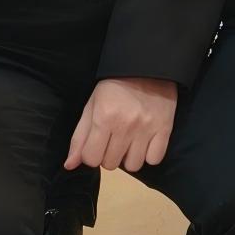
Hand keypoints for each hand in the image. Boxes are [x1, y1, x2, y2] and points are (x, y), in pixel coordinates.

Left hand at [63, 75, 179, 171]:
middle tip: (113, 139)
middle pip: (110, 164)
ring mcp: (146, 129)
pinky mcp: (164, 129)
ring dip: (128, 158)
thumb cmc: (114, 88)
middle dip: (108, 155)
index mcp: (103, 117)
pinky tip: (144, 143)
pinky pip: (154, 160)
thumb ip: (79, 137)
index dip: (91, 154)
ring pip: (133, 166)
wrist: (146, 68)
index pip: (91, 158)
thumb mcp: (91, 107)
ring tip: (129, 143)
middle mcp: (125, 125)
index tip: (96, 143)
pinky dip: (148, 156)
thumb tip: (69, 165)